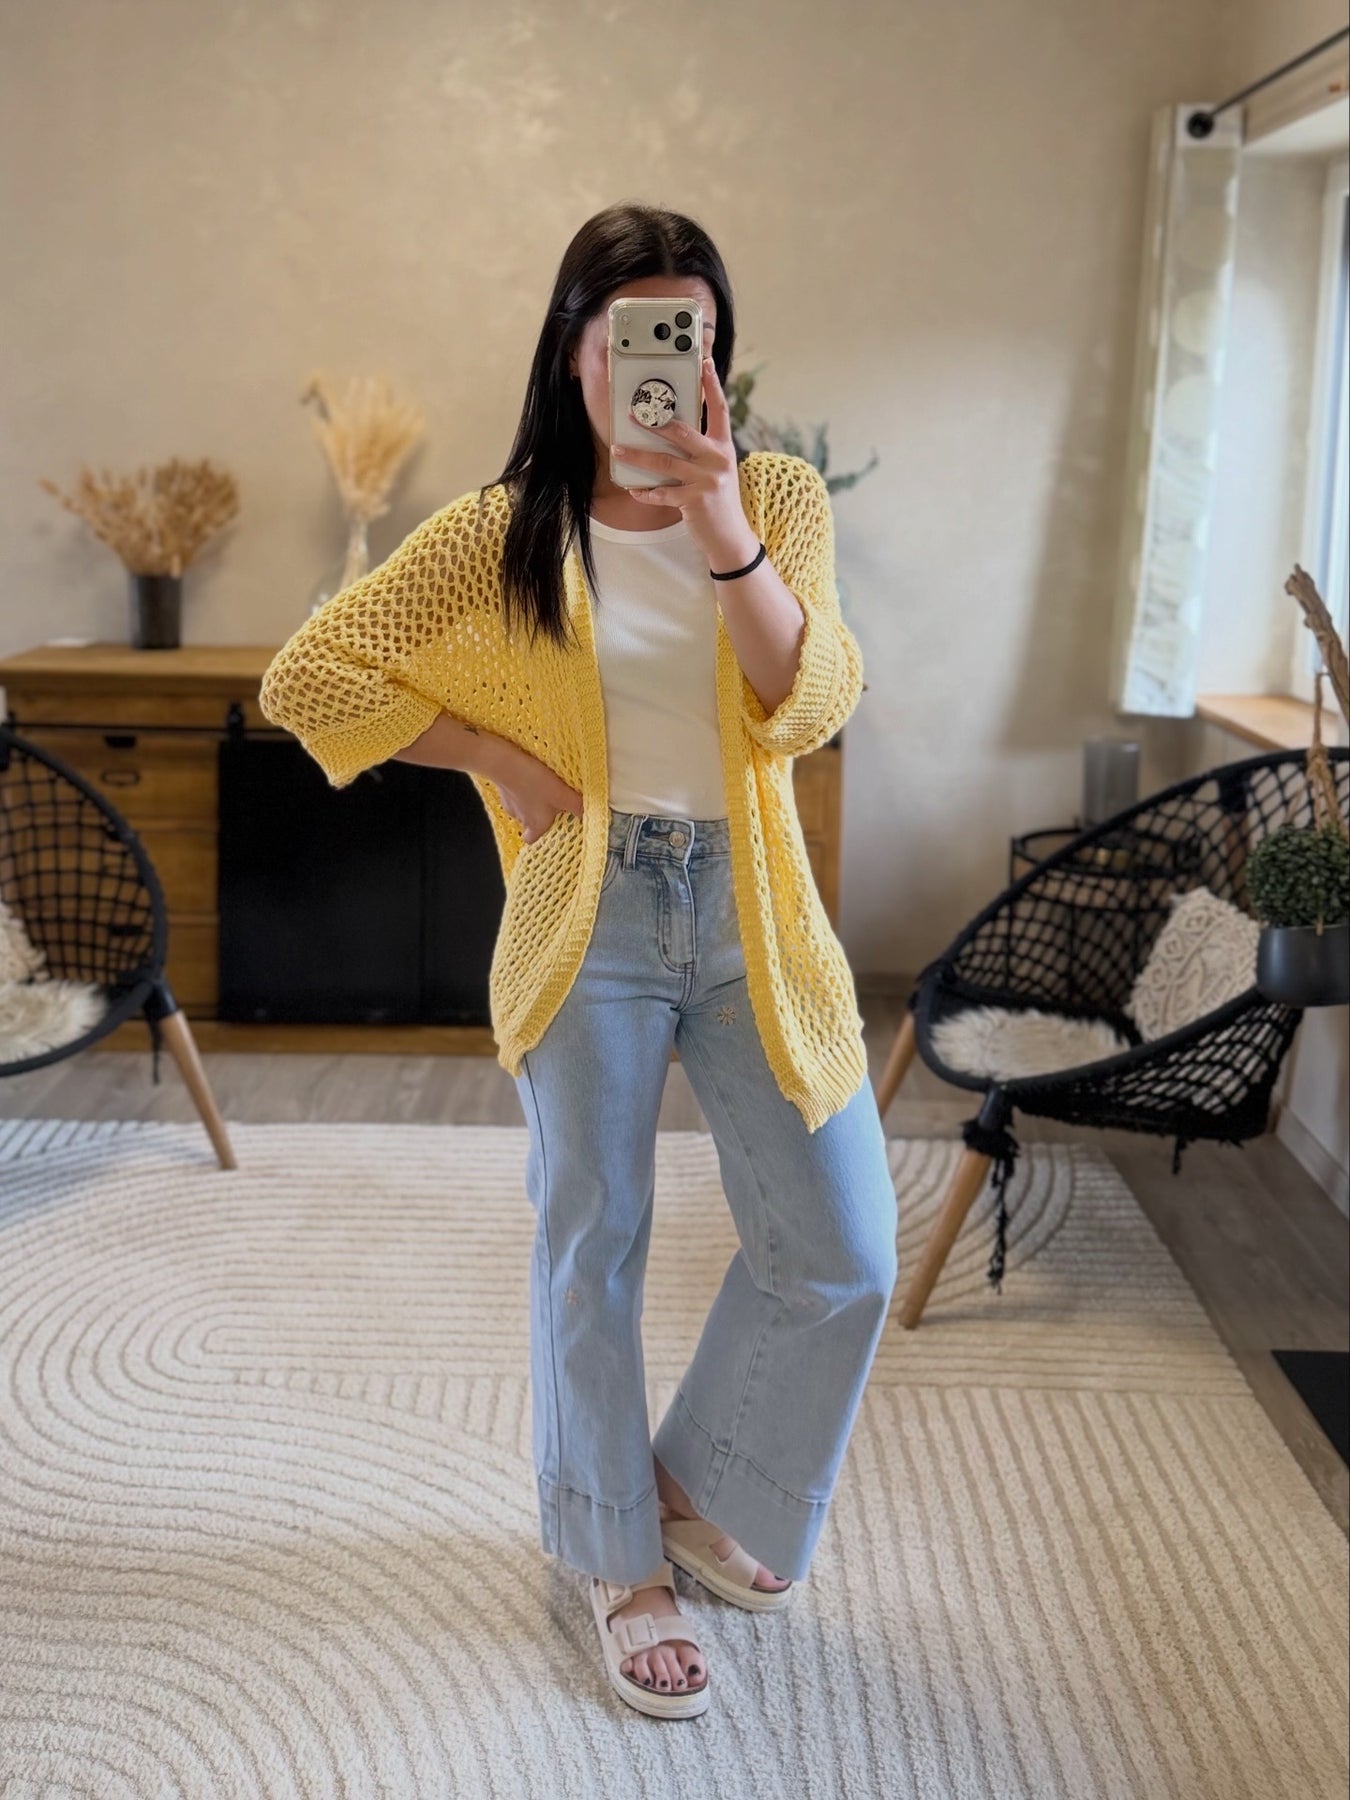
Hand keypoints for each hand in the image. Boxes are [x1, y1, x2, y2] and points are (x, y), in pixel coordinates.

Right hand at [493, 743, 583, 843]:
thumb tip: (592, 813)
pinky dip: (520, 786)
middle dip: (537, 814)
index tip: (549, 826)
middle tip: (547, 803)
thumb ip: (578, 806)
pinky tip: (527, 776)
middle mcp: (520, 818)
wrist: (505, 763)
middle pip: (528, 822)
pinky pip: (512, 791)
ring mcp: (508, 803)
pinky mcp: (502, 788)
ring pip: (520, 806)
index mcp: (535, 825)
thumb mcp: (563, 795)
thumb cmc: (533, 782)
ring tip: (539, 786)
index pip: (533, 839)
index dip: (540, 834)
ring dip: (529, 798)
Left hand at [612, 356, 760, 571]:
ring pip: (664, 462)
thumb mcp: (717, 469)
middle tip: (632, 414)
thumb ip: (701, 450)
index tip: (704, 363)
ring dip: (638, 456)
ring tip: (619, 451)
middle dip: (655, 422)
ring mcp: (707, 480)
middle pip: (683, 432)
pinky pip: (662, 493)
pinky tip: (634, 489)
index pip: (719, 409)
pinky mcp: (694, 500)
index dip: (712, 385)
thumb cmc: (718, 499)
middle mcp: (717, 459)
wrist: (730, 536)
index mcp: (724, 446)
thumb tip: (670, 431)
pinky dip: (646, 492)